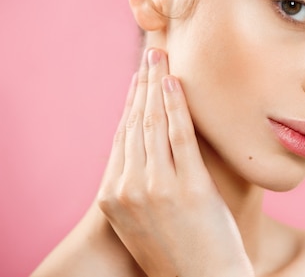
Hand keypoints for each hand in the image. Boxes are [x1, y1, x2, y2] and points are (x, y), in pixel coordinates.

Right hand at [97, 48, 253, 276]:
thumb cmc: (177, 252)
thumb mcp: (143, 221)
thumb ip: (139, 187)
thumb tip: (149, 154)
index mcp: (113, 197)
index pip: (121, 135)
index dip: (130, 101)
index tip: (138, 76)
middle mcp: (129, 189)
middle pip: (135, 123)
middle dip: (143, 83)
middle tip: (151, 53)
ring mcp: (158, 188)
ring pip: (153, 123)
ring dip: (158, 84)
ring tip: (162, 57)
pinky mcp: (189, 188)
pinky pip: (180, 137)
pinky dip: (176, 107)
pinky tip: (176, 83)